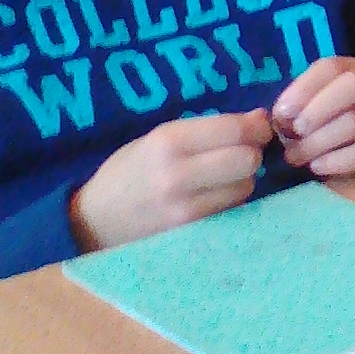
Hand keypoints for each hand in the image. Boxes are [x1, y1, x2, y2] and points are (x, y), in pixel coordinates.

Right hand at [68, 109, 272, 249]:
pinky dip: (231, 200)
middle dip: (252, 152)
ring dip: (243, 179)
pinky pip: (231, 210)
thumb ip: (205, 129)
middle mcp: (178, 176)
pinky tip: (214, 197)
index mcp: (167, 142)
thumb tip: (258, 120)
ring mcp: (186, 209)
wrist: (95, 222)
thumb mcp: (156, 138)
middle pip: (247, 160)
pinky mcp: (191, 233)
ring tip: (222, 177)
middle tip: (243, 152)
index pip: (233, 130)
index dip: (256, 127)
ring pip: (245, 187)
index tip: (259, 126)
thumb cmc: (129, 172)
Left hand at [271, 57, 354, 177]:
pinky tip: (317, 166)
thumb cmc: (322, 128)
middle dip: (318, 110)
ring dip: (319, 141)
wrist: (350, 161)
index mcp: (353, 70)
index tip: (282, 113)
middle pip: (354, 86)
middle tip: (295, 132)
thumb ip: (295, 107)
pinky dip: (336, 161)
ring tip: (297, 156)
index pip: (331, 67)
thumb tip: (282, 117)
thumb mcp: (307, 110)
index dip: (304, 88)